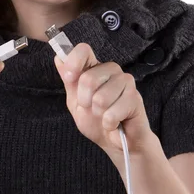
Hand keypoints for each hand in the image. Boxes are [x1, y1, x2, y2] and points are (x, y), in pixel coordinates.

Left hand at [54, 43, 153, 166]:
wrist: (115, 143)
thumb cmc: (96, 121)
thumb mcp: (75, 103)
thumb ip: (69, 82)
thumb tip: (58, 57)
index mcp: (94, 68)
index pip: (83, 50)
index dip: (73, 62)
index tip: (69, 78)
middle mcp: (111, 70)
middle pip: (88, 78)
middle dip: (84, 101)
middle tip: (91, 109)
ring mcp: (125, 82)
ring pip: (100, 98)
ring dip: (98, 114)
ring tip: (105, 116)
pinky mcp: (135, 97)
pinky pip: (112, 113)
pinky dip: (108, 123)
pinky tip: (114, 123)